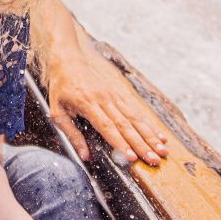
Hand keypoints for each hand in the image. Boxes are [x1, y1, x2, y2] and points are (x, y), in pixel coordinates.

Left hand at [48, 24, 168, 165]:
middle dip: (142, 144)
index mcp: (87, 104)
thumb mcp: (57, 112)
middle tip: (154, 160)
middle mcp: (104, 99)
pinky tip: (160, 135)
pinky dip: (149, 125)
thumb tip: (85, 156)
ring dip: (150, 136)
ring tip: (162, 151)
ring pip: (135, 118)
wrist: (68, 59)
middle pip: (126, 124)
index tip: (132, 157)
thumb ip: (72, 134)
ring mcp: (114, 96)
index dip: (120, 143)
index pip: (107, 126)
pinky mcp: (120, 94)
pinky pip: (136, 111)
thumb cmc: (61, 88)